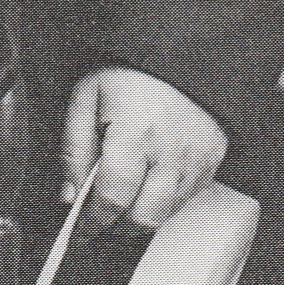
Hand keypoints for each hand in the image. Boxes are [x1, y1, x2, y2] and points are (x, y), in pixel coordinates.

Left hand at [57, 66, 228, 233]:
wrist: (178, 56)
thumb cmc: (130, 74)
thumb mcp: (86, 99)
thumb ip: (74, 151)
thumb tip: (70, 196)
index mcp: (136, 133)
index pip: (113, 199)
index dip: (92, 221)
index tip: (80, 228)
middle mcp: (172, 152)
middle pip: (143, 218)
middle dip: (116, 227)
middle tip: (99, 218)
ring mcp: (197, 160)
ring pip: (166, 215)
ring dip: (139, 216)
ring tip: (122, 198)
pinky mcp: (212, 163)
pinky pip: (184, 201)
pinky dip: (162, 203)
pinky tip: (147, 183)